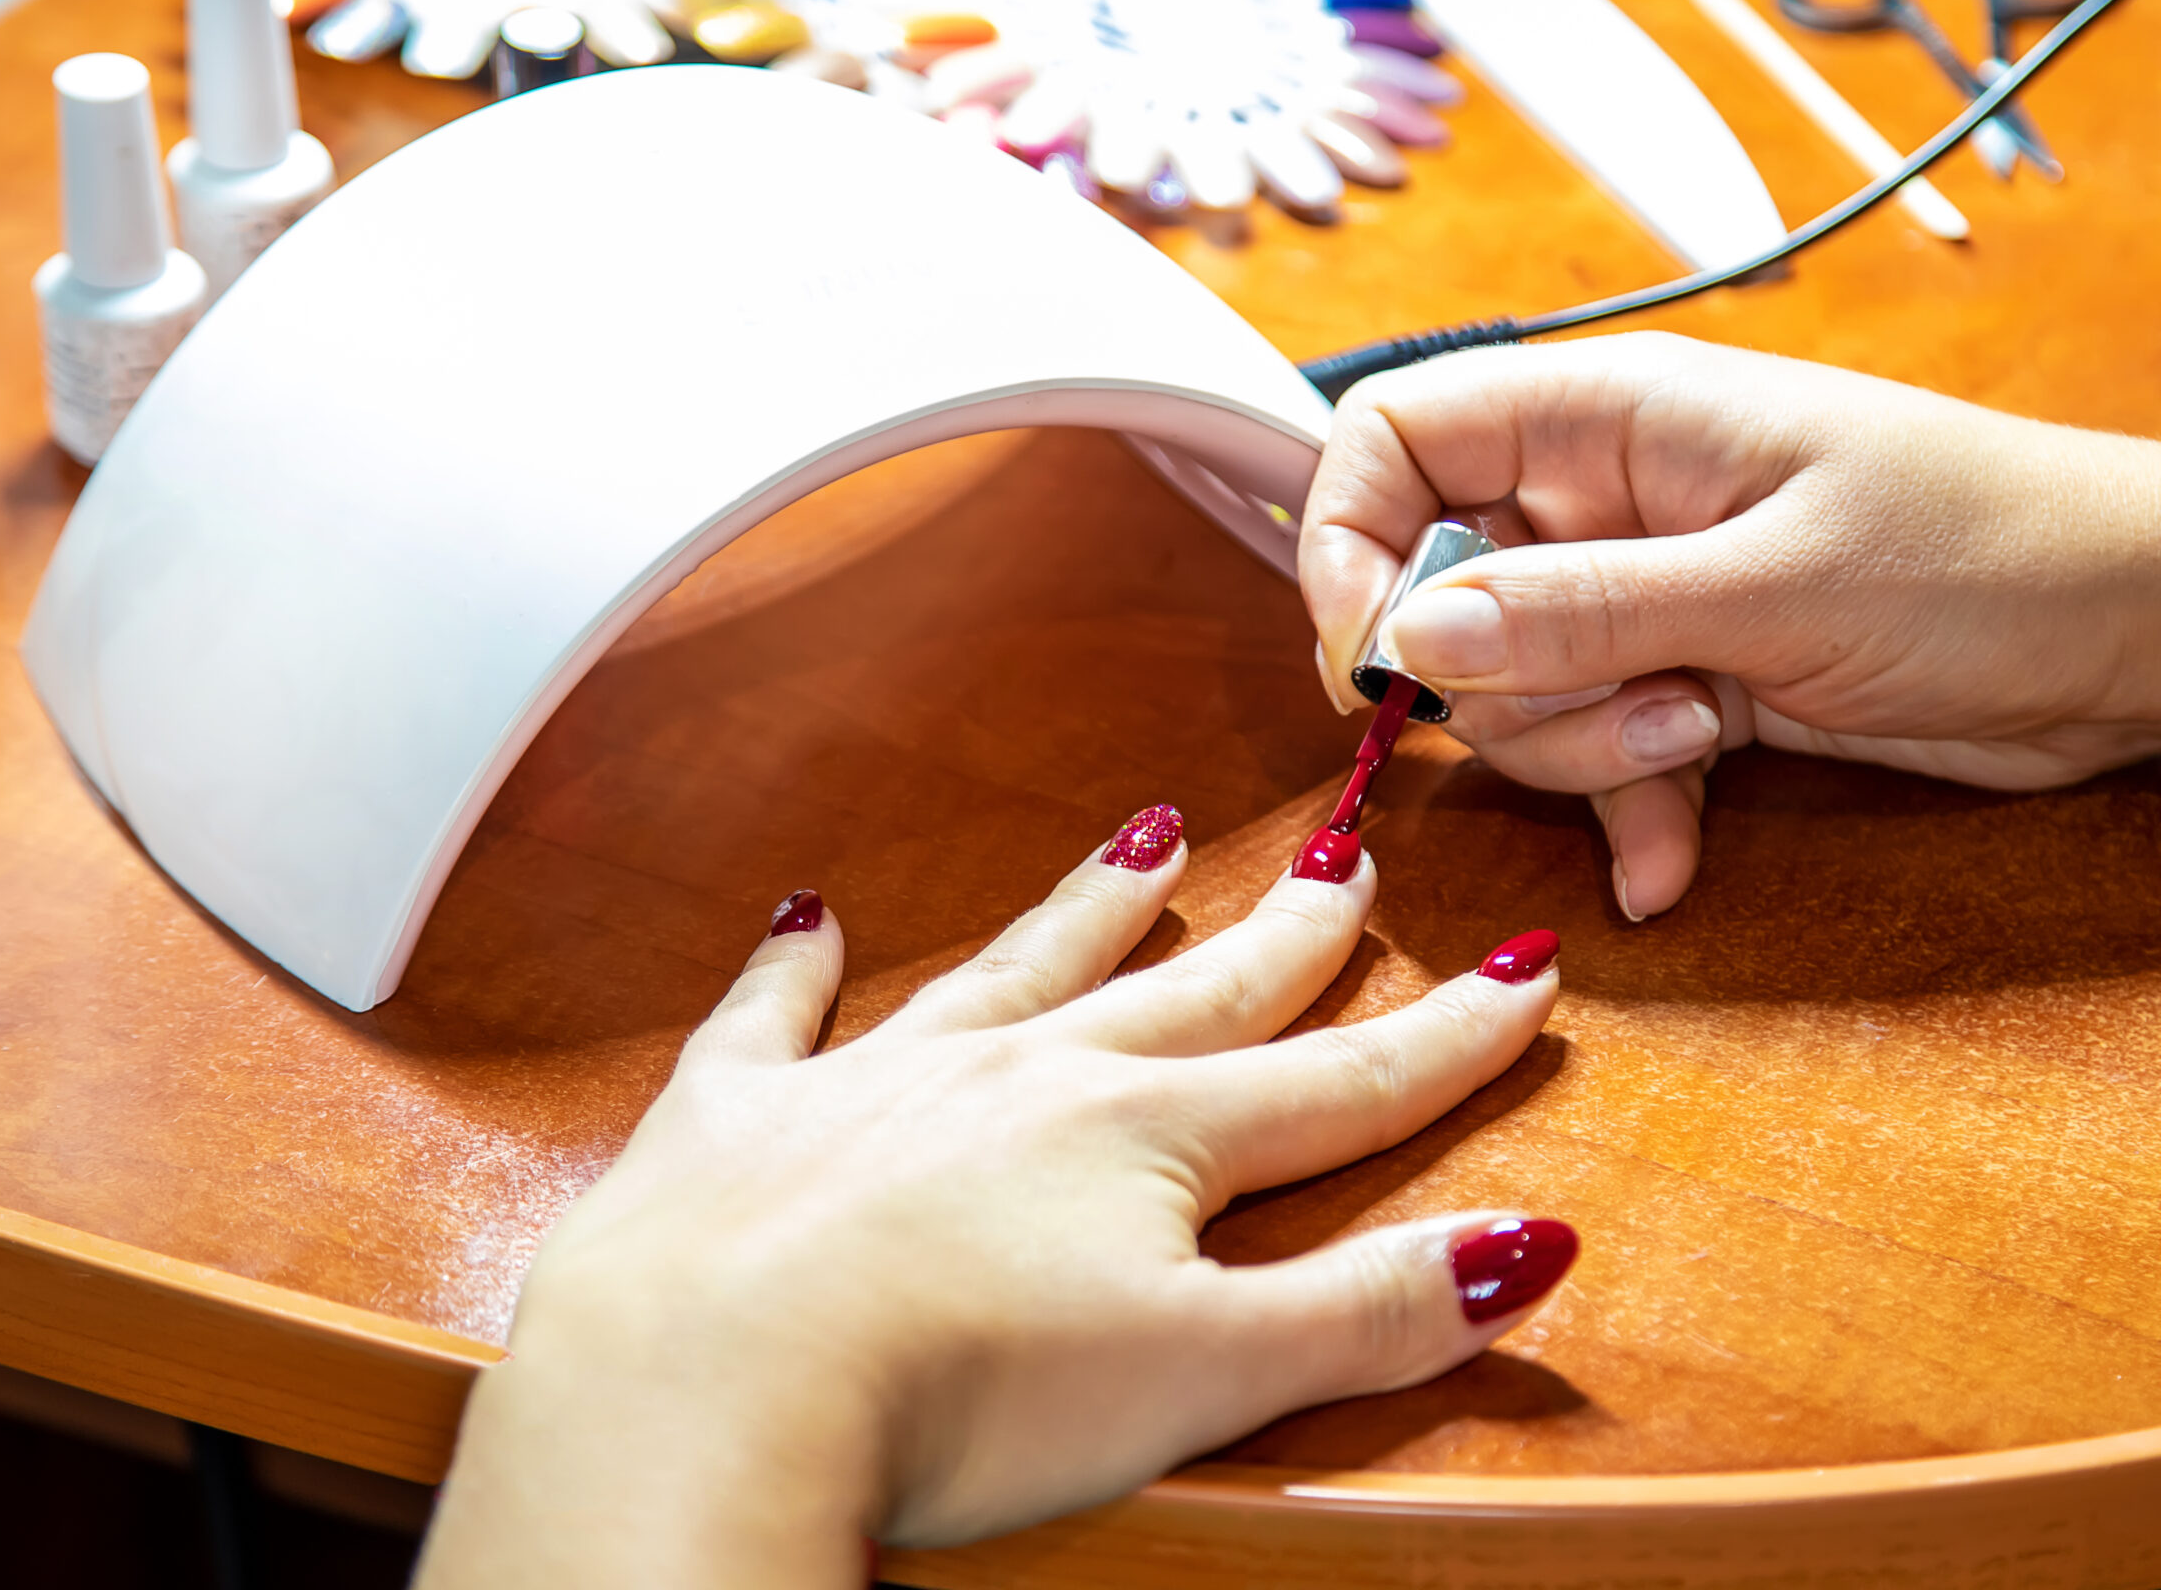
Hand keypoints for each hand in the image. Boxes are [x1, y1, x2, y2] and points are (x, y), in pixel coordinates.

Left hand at [422, 810, 1572, 1587]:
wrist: (710, 1383)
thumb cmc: (960, 1393)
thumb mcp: (1204, 1374)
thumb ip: (1366, 1312)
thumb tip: (1524, 1247)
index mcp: (1143, 1139)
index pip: (1336, 1084)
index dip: (1444, 1037)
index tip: (1518, 968)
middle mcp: (1020, 1076)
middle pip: (1187, 997)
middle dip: (1284, 938)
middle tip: (1345, 865)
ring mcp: (875, 1079)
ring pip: (1011, 969)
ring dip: (1087, 909)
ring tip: (1147, 840)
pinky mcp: (739, 1113)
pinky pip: (774, 1014)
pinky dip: (796, 965)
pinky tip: (809, 914)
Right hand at [1300, 333, 2160, 919]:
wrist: (2140, 633)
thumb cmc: (1990, 553)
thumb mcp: (1773, 585)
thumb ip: (1580, 611)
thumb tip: (1411, 636)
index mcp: (1612, 417)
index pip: (1396, 436)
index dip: (1351, 540)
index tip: (1379, 660)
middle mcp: (1608, 499)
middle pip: (1439, 590)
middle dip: (1499, 684)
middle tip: (1612, 703)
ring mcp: (1649, 594)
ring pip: (1514, 689)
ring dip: (1579, 748)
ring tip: (1699, 735)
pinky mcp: (1695, 678)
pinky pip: (1601, 753)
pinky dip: (1629, 811)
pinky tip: (1673, 865)